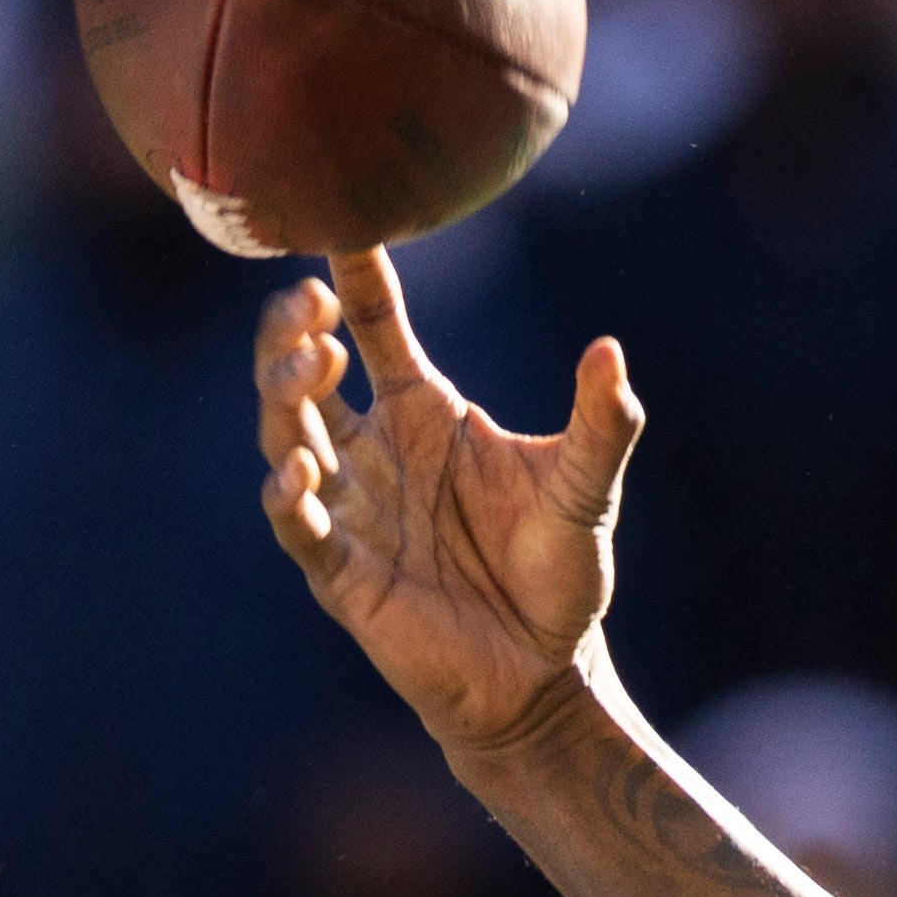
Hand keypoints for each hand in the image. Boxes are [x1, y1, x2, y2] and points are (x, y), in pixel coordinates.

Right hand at [256, 249, 638, 764]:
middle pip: (306, 374)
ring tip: (309, 365)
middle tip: (310, 308)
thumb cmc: (558, 576)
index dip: (353, 277)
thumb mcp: (586, 492)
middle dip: (294, 335)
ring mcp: (351, 510)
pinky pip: (297, 527)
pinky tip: (299, 467)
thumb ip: (601, 425)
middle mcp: (375, 451)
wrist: (545, 676)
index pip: (377, 326)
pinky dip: (288, 495)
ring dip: (284, 398)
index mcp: (423, 412)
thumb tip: (611, 354)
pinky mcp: (342, 574)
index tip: (339, 220)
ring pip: (287, 436)